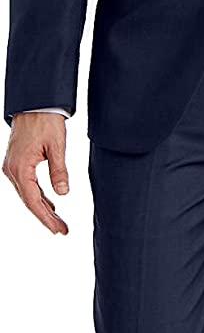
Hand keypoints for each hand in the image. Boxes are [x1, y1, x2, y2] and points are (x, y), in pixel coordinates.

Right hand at [2, 112, 69, 233]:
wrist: (34, 103)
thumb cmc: (45, 120)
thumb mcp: (57, 146)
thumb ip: (59, 171)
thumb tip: (63, 193)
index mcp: (20, 168)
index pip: (34, 201)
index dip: (46, 218)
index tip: (59, 229)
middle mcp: (12, 169)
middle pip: (29, 201)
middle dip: (46, 217)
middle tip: (62, 230)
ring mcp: (11, 167)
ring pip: (27, 194)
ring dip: (42, 208)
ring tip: (58, 221)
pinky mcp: (16, 162)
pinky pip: (26, 185)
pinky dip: (38, 196)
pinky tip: (50, 204)